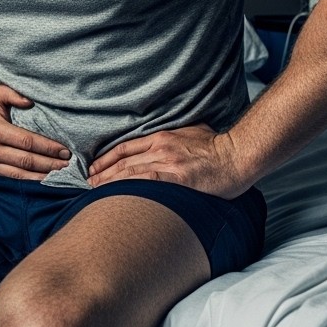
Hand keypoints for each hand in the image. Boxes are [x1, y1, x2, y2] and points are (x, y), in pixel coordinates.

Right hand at [0, 84, 70, 179]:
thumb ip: (13, 93)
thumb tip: (30, 102)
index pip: (27, 141)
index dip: (48, 147)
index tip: (64, 150)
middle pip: (26, 160)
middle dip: (50, 163)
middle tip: (68, 163)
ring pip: (20, 174)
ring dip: (42, 174)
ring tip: (60, 173)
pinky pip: (11, 177)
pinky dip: (29, 178)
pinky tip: (43, 176)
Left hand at [87, 124, 248, 198]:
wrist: (238, 156)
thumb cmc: (219, 146)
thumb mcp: (192, 132)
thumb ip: (174, 136)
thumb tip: (164, 141)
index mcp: (162, 136)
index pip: (125, 147)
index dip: (106, 158)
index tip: (94, 167)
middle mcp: (160, 147)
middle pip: (122, 160)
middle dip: (102, 171)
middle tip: (87, 182)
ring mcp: (167, 161)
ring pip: (129, 171)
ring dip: (108, 181)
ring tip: (94, 190)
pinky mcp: (176, 177)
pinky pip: (144, 181)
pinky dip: (125, 187)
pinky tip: (114, 194)